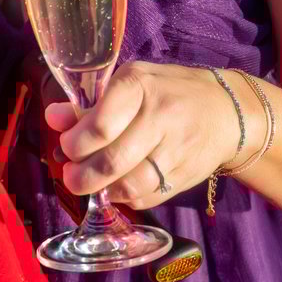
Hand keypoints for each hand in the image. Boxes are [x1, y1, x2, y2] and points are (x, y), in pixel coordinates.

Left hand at [43, 61, 241, 209]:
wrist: (227, 112)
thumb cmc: (170, 90)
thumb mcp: (132, 82)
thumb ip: (92, 103)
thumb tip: (54, 118)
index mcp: (141, 86)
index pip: (101, 125)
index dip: (75, 143)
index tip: (66, 146)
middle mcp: (160, 118)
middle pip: (112, 161)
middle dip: (82, 175)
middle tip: (71, 175)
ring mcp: (176, 151)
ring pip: (130, 185)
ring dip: (102, 190)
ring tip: (89, 184)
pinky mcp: (184, 177)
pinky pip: (147, 198)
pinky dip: (125, 199)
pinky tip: (116, 189)